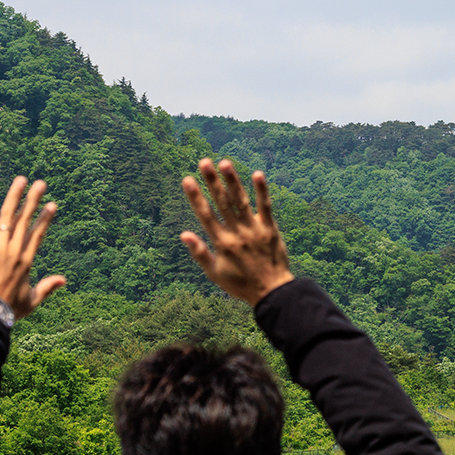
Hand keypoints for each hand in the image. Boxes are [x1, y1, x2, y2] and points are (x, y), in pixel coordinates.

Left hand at [0, 177, 66, 318]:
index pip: (38, 234)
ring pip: (9, 217)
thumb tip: (64, 279)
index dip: (45, 218)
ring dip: (16, 196)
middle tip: (40, 184)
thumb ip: (47, 288)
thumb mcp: (31, 301)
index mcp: (27, 261)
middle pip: (25, 220)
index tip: (52, 205)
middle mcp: (15, 251)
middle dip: (34, 200)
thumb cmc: (7, 310)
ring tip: (21, 180)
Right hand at [180, 159, 294, 305]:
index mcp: (222, 243)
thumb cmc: (240, 284)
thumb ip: (199, 253)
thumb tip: (183, 234)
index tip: (187, 180)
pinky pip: (266, 207)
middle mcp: (237, 233)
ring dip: (233, 181)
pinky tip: (258, 174)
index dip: (196, 197)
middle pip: (222, 203)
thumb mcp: (215, 273)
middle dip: (212, 182)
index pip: (205, 216)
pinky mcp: (270, 229)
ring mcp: (255, 230)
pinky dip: (262, 191)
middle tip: (204, 162)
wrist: (272, 292)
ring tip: (225, 162)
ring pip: (242, 201)